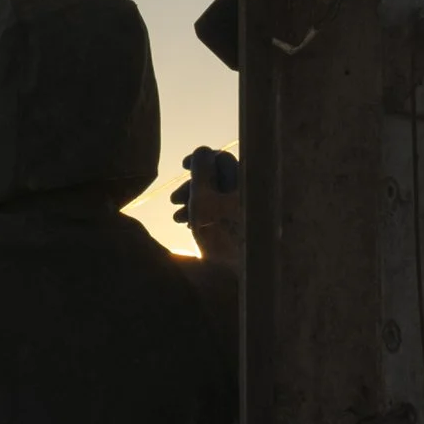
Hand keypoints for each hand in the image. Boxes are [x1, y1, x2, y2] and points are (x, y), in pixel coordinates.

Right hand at [171, 147, 243, 267]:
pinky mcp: (242, 228)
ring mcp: (247, 212)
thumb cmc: (219, 233)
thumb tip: (202, 149)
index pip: (222, 158)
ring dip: (194, 203)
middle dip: (193, 187)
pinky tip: (189, 228)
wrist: (236, 274)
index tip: (183, 166)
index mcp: (245, 183)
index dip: (200, 159)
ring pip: (217, 197)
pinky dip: (205, 215)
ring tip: (177, 219)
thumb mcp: (203, 199)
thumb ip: (201, 172)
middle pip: (218, 179)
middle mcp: (250, 194)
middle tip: (173, 201)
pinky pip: (221, 213)